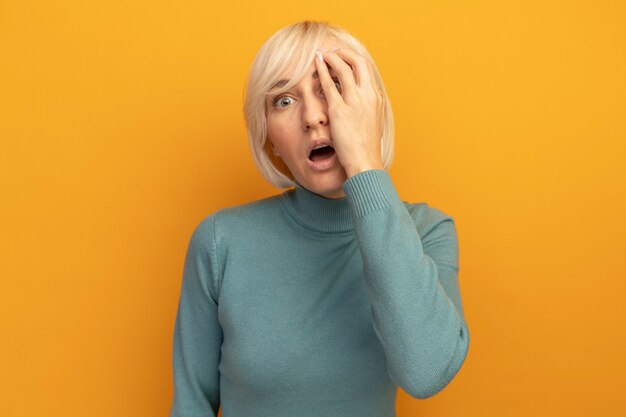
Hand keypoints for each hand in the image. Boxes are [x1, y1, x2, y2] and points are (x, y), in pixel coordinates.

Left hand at [315, 47, 384, 177]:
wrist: (365, 161)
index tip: (343, 58)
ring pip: (343, 68)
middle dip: (344, 52)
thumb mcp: (372, 122)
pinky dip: (322, 69)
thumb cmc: (366, 146)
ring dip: (331, 57)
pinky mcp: (339, 110)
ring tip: (321, 54)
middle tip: (332, 52)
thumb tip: (360, 104)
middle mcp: (368, 95)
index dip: (353, 60)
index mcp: (377, 98)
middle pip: (358, 61)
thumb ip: (367, 108)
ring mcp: (354, 101)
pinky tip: (316, 64)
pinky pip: (329, 83)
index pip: (366, 70)